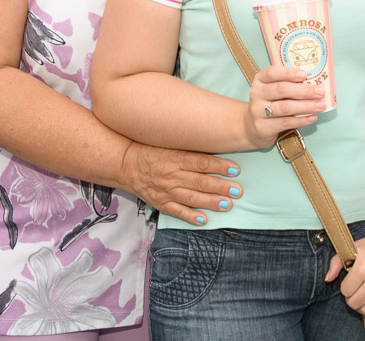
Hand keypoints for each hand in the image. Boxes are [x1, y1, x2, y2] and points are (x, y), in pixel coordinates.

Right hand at [120, 142, 241, 225]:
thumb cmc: (153, 150)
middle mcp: (171, 175)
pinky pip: (177, 211)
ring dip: (211, 203)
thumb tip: (216, 150)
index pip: (201, 162)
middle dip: (221, 187)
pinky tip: (204, 219)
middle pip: (200, 182)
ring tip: (227, 205)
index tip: (236, 169)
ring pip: (191, 198)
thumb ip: (191, 149)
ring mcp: (165, 191)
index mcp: (175, 158)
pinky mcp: (160, 203)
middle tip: (238, 191)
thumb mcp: (171, 144)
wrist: (126, 164)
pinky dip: (191, 216)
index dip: (220, 166)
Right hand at [244, 65, 327, 148]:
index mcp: (260, 80)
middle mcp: (257, 94)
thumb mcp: (273, 90)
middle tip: (321, 91)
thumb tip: (314, 84)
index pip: (272, 73)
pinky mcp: (263, 127)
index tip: (305, 74)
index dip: (289, 73)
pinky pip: (285, 123)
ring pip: (285, 107)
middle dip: (304, 90)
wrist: (252, 127)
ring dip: (306, 106)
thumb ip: (288, 85)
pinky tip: (313, 117)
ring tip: (321, 105)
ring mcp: (258, 111)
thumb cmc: (269, 103)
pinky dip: (302, 120)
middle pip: (282, 89)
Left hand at [324, 229, 364, 319]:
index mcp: (363, 266)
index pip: (345, 291)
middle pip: (354, 303)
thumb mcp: (356, 247)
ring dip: (364, 306)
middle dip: (354, 298)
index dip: (347, 287)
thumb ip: (337, 261)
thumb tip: (328, 279)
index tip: (353, 282)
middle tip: (359, 291)